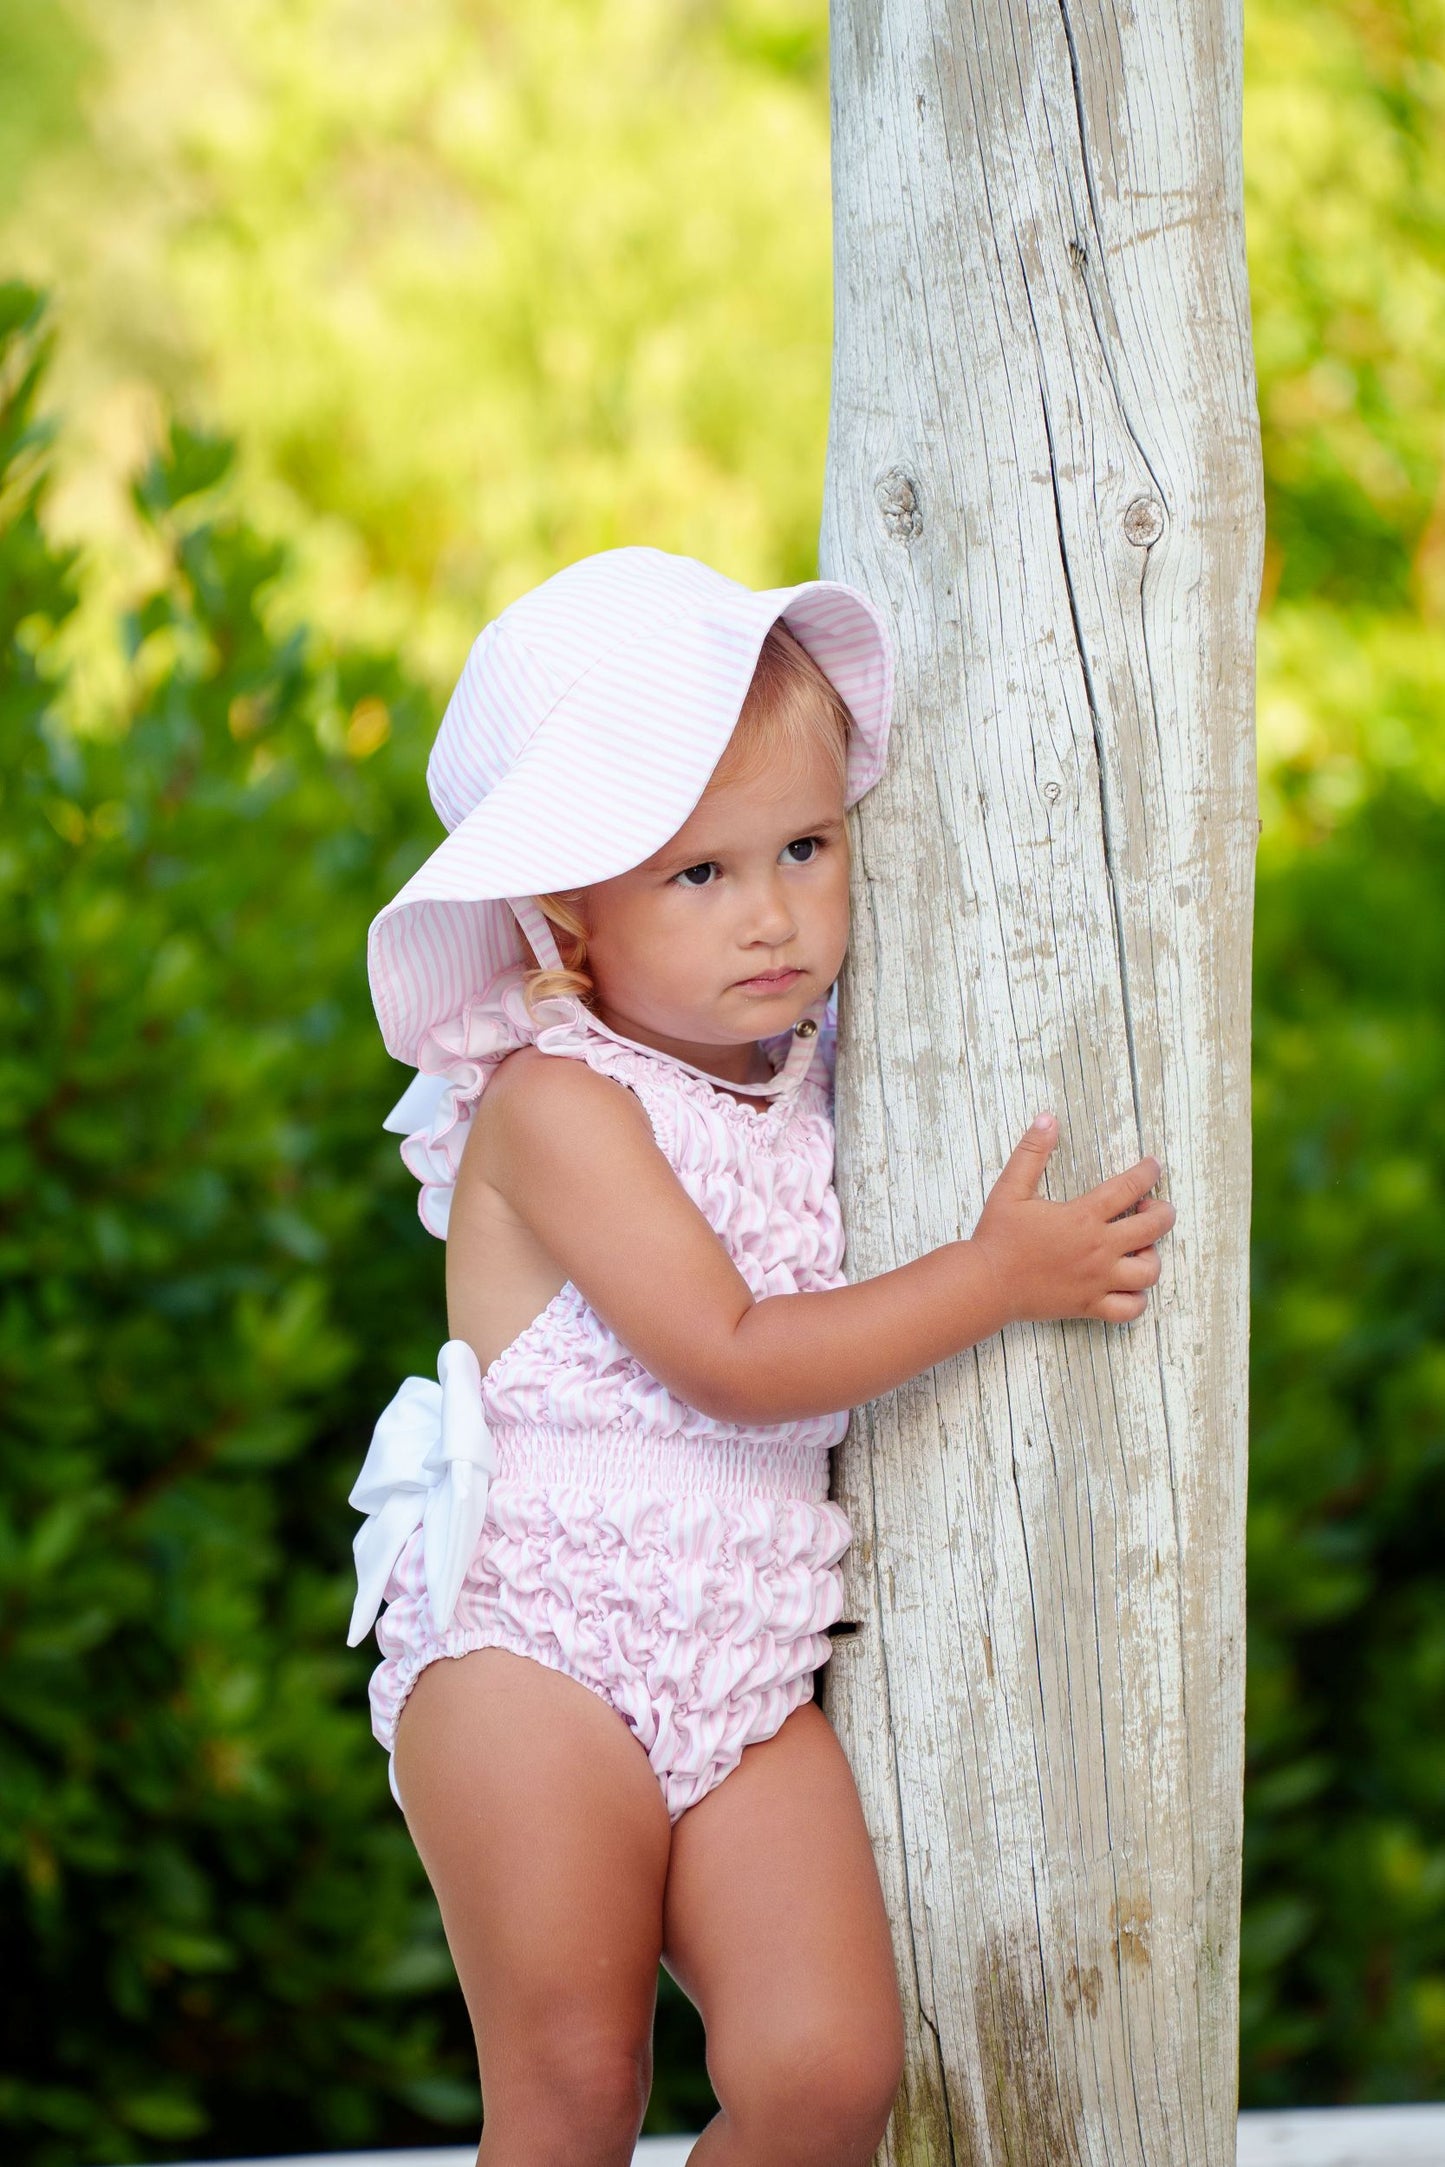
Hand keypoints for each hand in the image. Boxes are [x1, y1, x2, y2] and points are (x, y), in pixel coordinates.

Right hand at [972, 1114, 1173, 1326]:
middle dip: (1164, 1212)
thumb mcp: (1010, 1188)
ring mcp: (1097, 1280)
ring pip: (1149, 1271)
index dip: (1147, 1173)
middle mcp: (1098, 1248)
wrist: (986, 1284)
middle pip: (1153, 1228)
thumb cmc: (998, 1237)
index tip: (1153, 1167)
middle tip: (1155, 1207)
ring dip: (1153, 1256)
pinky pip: (1130, 1309)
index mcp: (1082, 1216)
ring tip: (1141, 1248)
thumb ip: (1031, 1153)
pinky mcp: (1090, 1305)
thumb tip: (1047, 1120)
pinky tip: (1128, 1284)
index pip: (1130, 1188)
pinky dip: (1137, 1298)